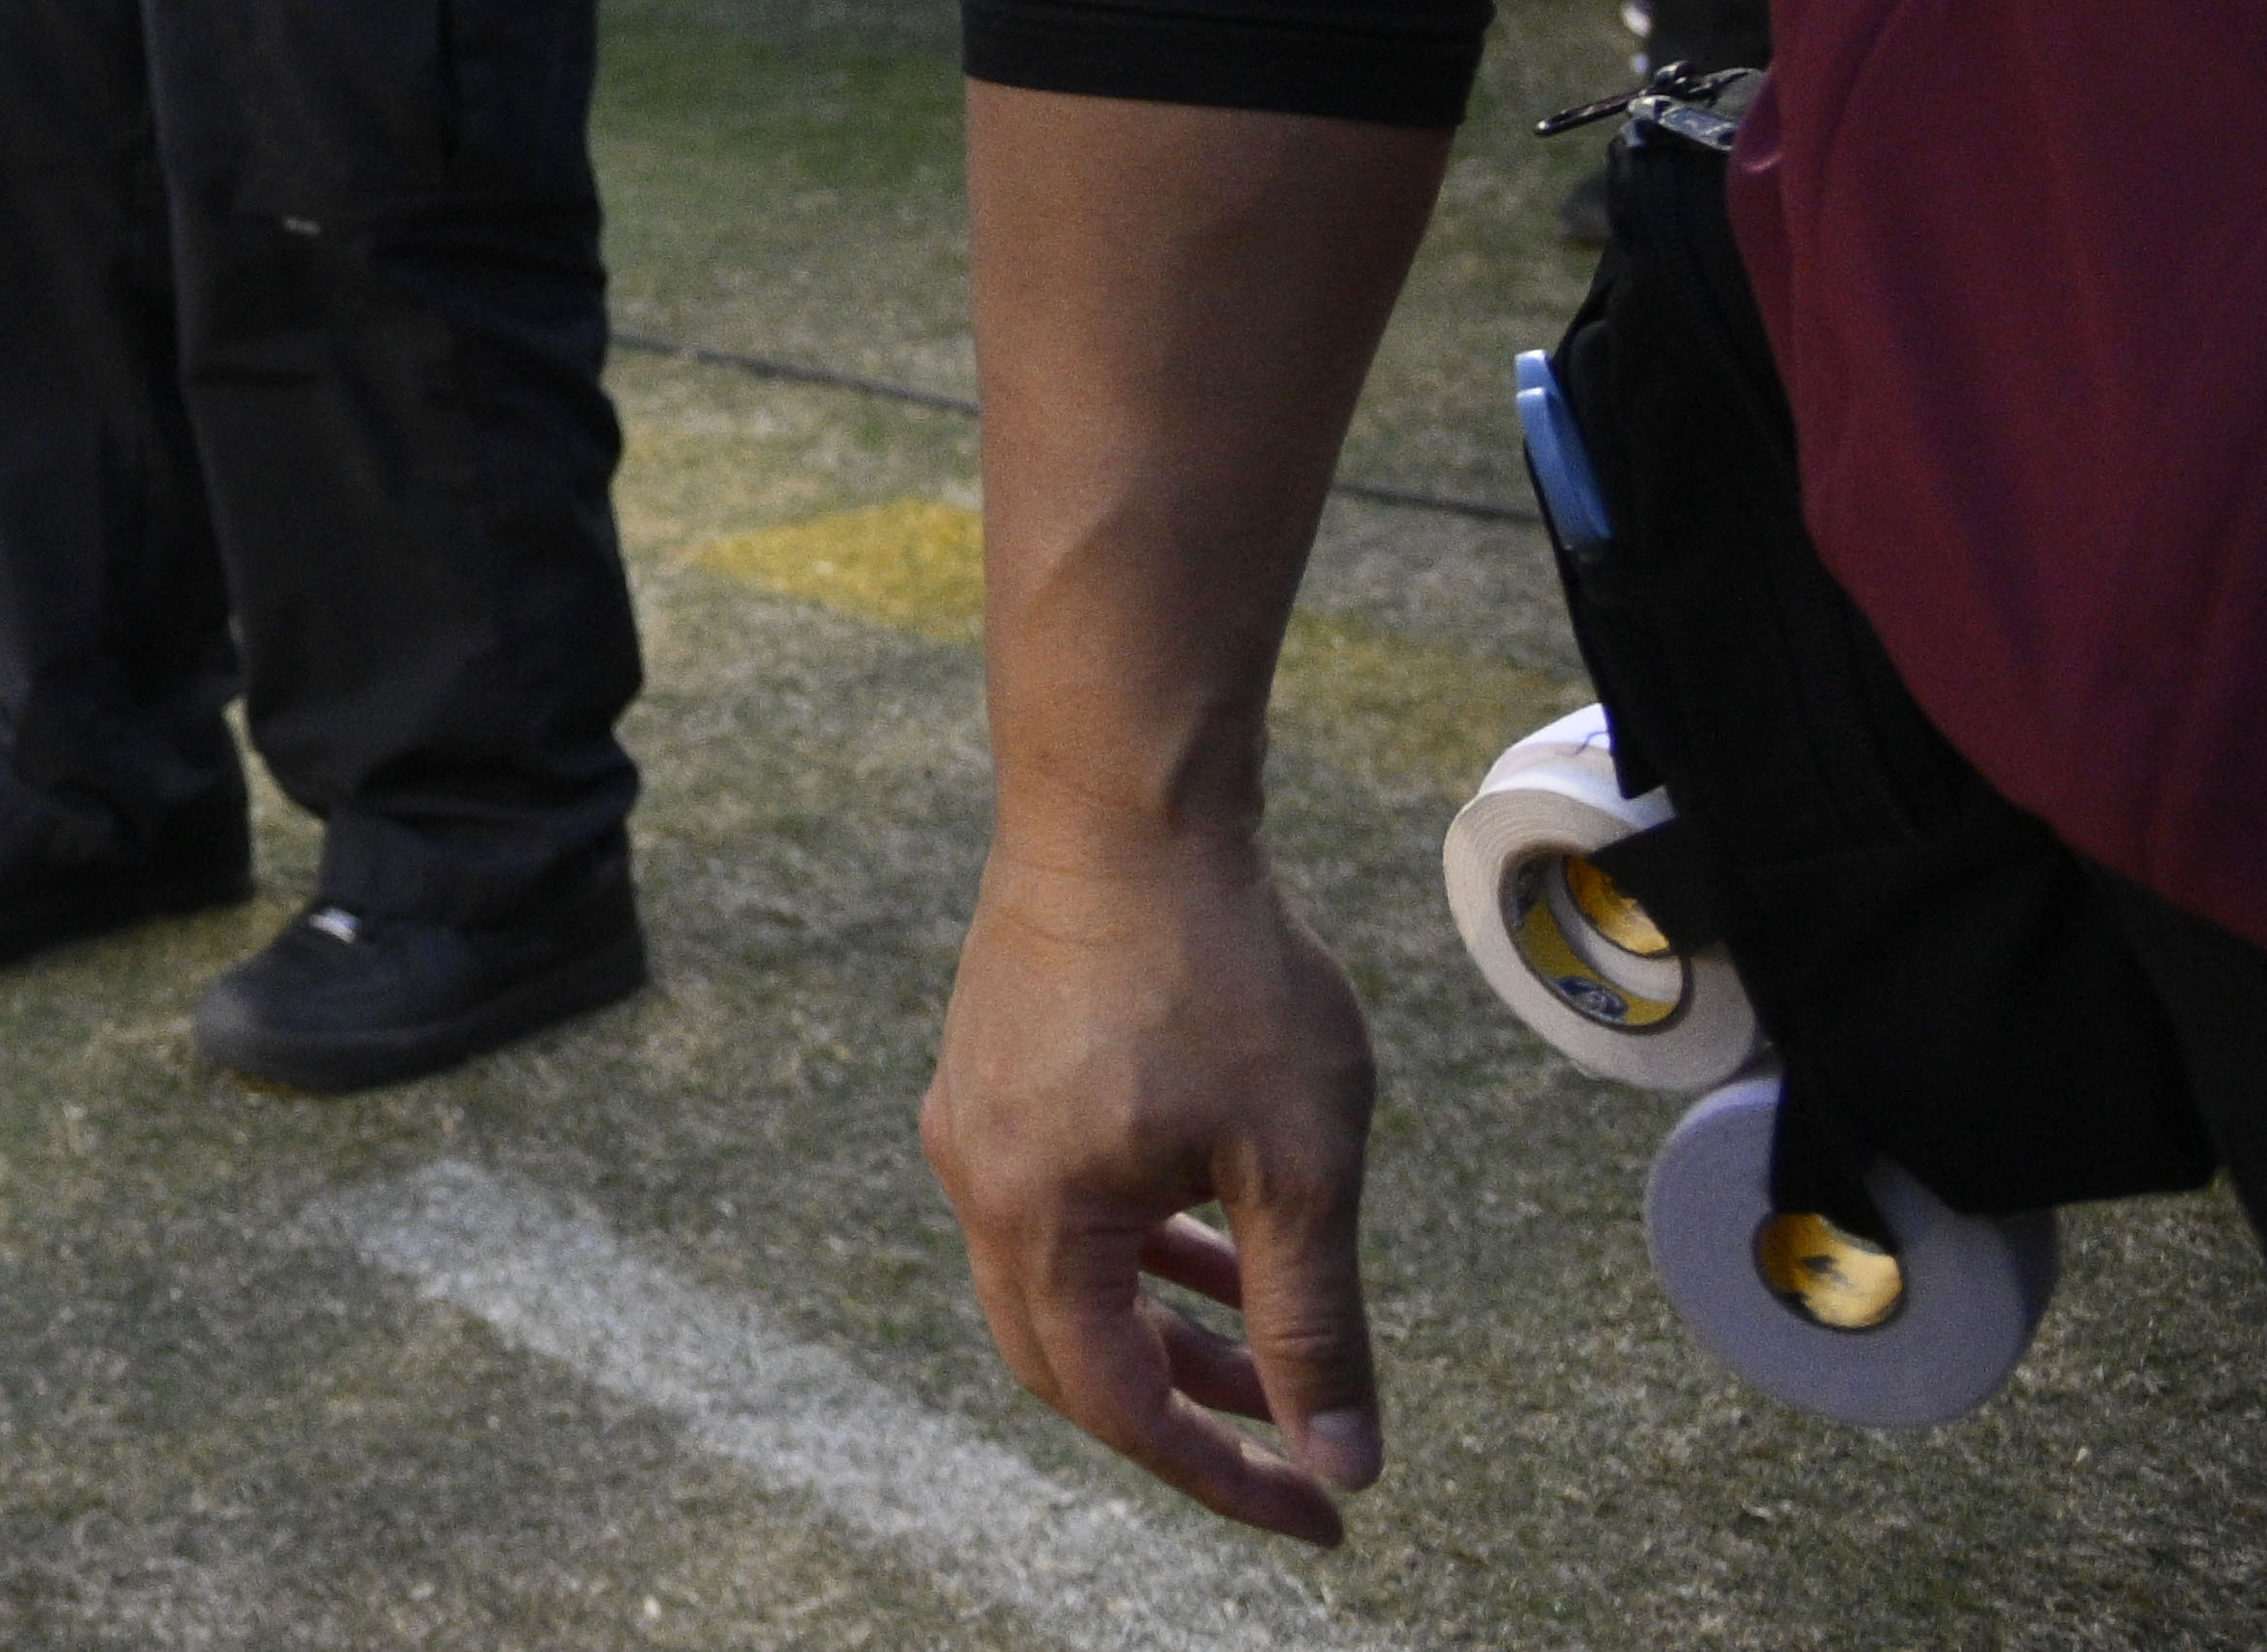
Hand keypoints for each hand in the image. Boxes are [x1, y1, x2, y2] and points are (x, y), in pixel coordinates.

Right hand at [923, 824, 1385, 1543]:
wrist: (1125, 801)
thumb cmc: (1218, 972)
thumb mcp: (1298, 1166)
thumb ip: (1311, 1325)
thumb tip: (1338, 1460)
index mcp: (1037, 1217)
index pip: (1118, 1406)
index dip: (1221, 1476)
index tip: (1318, 1508)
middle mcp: (975, 1177)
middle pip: (1066, 1357)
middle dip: (1186, 1414)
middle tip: (1294, 1445)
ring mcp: (972, 1115)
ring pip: (1059, 1275)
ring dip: (1162, 1325)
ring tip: (1265, 1333)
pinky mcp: (989, 1066)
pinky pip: (1051, 1202)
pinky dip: (1133, 1246)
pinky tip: (1209, 1220)